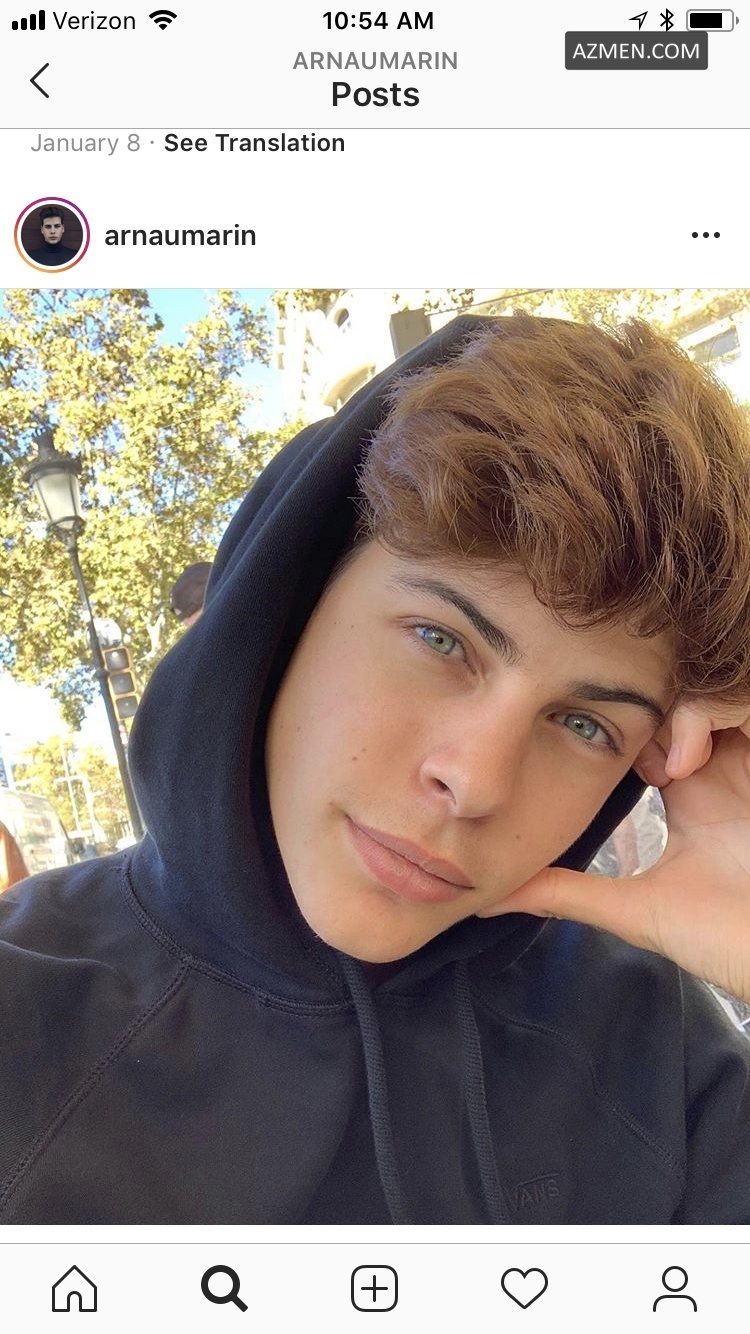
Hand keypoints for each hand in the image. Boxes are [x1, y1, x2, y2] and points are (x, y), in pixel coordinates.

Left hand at [491, 700, 749, 1000]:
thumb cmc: (726, 941)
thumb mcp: (635, 910)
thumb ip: (567, 893)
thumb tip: (492, 895)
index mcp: (692, 795)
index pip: (652, 727)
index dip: (618, 726)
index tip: (585, 753)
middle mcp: (720, 767)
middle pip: (676, 697)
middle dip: (644, 707)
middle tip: (623, 753)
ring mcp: (746, 762)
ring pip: (704, 687)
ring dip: (673, 712)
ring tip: (663, 770)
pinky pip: (740, 699)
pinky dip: (704, 717)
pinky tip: (687, 768)